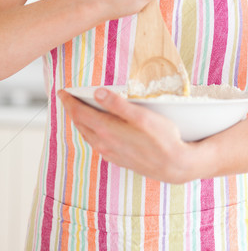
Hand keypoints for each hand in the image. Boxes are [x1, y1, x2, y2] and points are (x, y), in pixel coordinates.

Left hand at [58, 88, 195, 183]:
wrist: (175, 165)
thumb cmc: (163, 138)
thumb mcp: (143, 116)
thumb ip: (118, 104)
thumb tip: (98, 92)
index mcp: (107, 131)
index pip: (79, 113)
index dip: (69, 101)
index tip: (62, 91)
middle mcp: (104, 144)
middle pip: (81, 124)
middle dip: (73, 109)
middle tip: (69, 97)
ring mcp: (110, 153)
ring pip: (88, 134)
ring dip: (82, 121)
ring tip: (81, 109)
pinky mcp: (118, 158)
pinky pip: (97, 143)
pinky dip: (91, 131)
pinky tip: (98, 128)